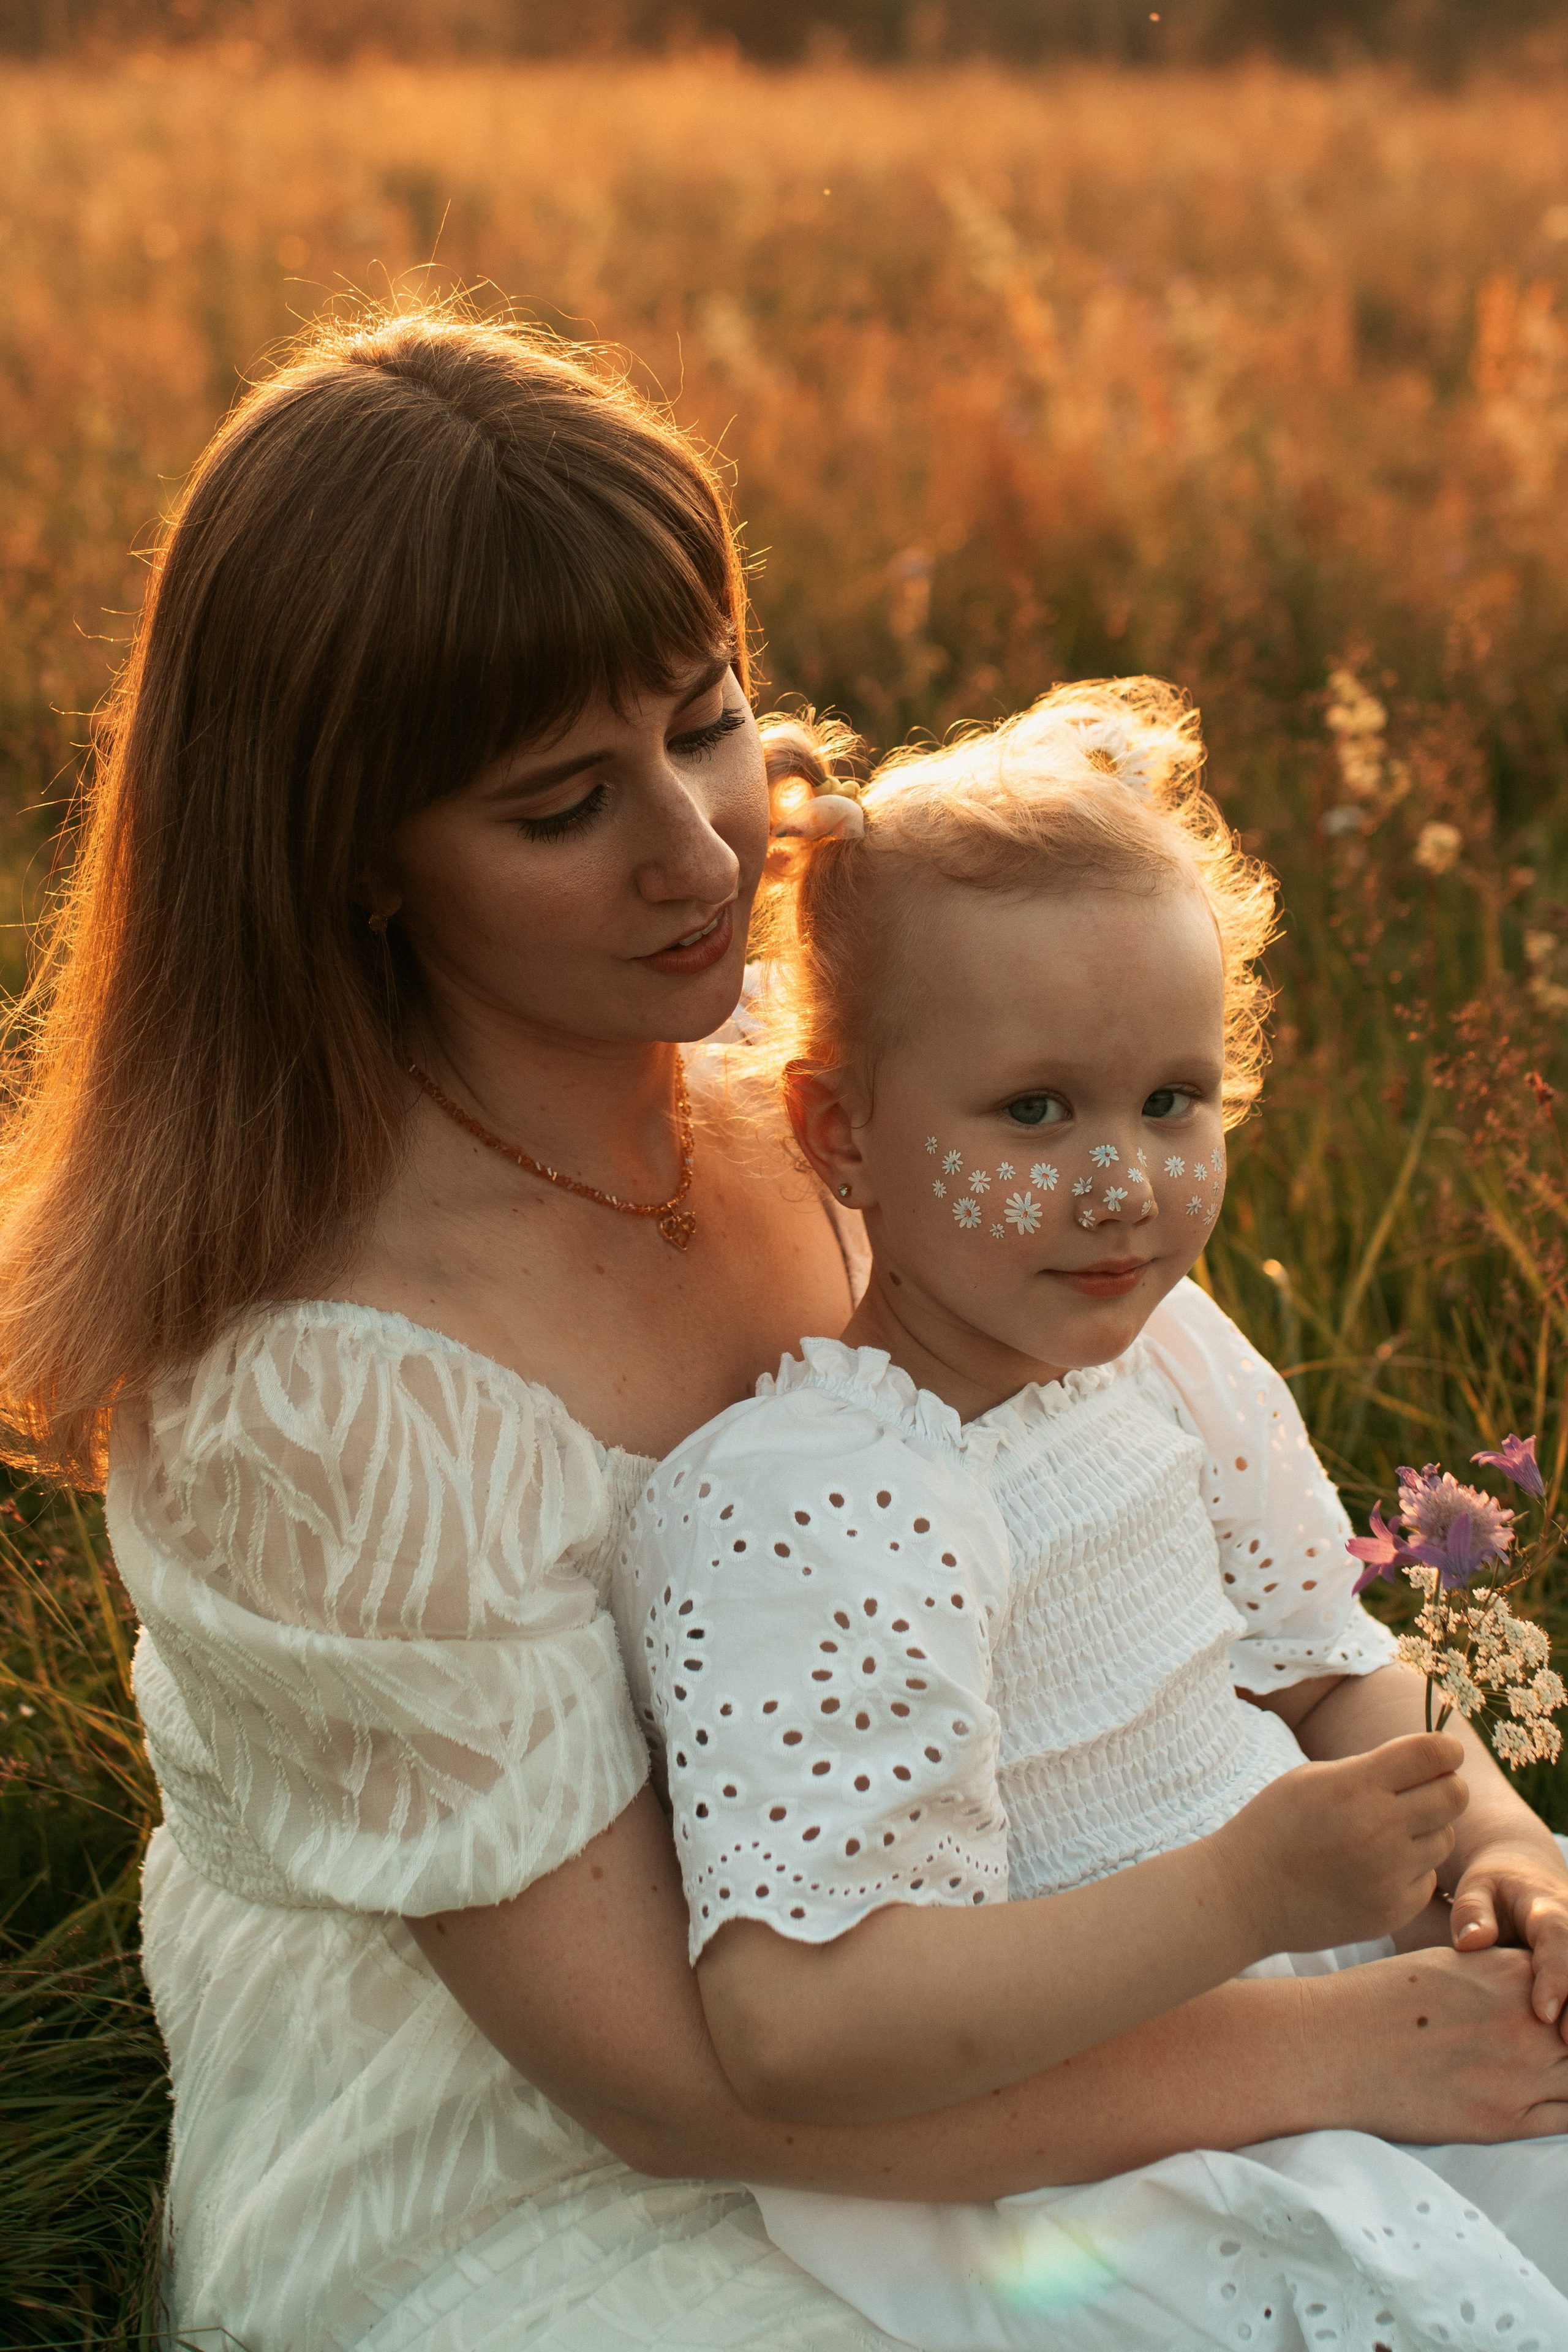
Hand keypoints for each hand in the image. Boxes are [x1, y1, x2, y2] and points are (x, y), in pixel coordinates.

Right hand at [1220, 1733, 1467, 1953]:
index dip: (1447, 1749)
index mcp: (1355, 1785)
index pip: (1433, 1754)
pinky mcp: (1391, 1911)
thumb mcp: (1312, 1778)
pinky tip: (1372, 1870)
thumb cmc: (1275, 1825)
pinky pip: (1426, 1880)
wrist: (1242, 1894)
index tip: (1444, 1753)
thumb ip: (1369, 1769)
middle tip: (1424, 1792)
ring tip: (1384, 1835)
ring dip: (1425, 1832)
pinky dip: (1409, 1871)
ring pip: (1445, 1839)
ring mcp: (1388, 1875)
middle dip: (1446, 1787)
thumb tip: (1426, 1763)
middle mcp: (1378, 1829)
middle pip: (1455, 1796)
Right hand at [1321, 1943, 1567, 2142]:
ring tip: (1553, 2072)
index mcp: (1510, 1973)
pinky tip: (1558, 2102)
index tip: (1559, 2017)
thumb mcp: (1446, 1964)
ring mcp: (1519, 2075)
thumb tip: (1532, 1989)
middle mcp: (1526, 2022)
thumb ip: (1498, 1975)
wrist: (1331, 2045)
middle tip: (1556, 2046)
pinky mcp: (1503, 2121)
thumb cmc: (1377, 1998)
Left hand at [1447, 1836, 1567, 2037]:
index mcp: (1547, 1910)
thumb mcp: (1476, 1888)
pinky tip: (1565, 2051)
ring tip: (1567, 2053)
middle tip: (1566, 2043)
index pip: (1557, 1940)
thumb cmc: (1494, 1889)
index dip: (1555, 1977)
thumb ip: (1471, 1911)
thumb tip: (1471, 1943)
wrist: (1527, 1876)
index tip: (1544, 2014)